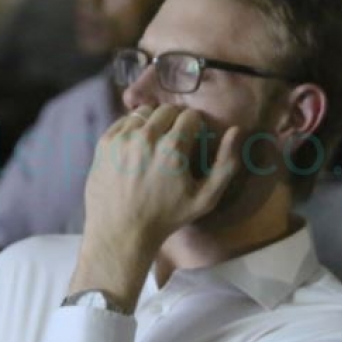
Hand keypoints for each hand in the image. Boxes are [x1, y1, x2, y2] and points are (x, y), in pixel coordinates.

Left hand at [83, 104, 242, 248]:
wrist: (121, 232)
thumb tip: (236, 131)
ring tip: (155, 143)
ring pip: (144, 113)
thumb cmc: (166, 217)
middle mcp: (146, 137)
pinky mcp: (105, 143)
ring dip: (153, 122)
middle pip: (168, 110)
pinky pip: (124, 122)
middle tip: (175, 142)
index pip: (191, 116)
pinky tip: (136, 148)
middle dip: (175, 121)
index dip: (195, 127)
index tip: (192, 141)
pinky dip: (133, 129)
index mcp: (172, 148)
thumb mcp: (205, 198)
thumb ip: (226, 163)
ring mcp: (122, 139)